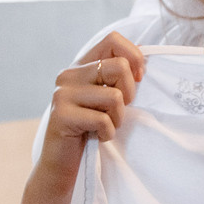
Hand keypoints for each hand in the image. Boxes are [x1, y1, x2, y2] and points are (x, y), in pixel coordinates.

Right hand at [39, 32, 144, 176]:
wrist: (62, 163)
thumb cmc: (90, 129)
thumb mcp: (104, 98)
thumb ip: (116, 77)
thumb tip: (142, 59)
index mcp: (81, 66)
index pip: (113, 40)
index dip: (134, 56)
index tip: (138, 78)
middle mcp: (68, 75)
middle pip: (119, 67)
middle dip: (129, 93)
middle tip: (118, 111)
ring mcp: (62, 94)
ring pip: (115, 96)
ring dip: (117, 118)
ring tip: (104, 126)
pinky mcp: (61, 115)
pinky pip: (103, 120)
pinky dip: (107, 133)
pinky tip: (96, 137)